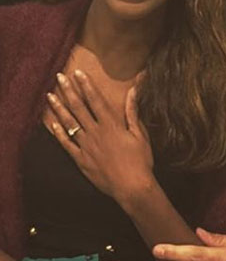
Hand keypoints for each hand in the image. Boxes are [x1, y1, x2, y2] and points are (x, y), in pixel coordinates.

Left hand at [46, 70, 154, 201]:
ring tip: (50, 96)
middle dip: (69, 91)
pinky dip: (59, 133)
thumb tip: (133, 91)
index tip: (79, 73)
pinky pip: (66, 144)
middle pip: (79, 107)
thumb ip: (133, 111)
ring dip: (59, 108)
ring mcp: (86, 146)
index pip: (95, 99)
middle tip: (59, 77)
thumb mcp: (140, 133)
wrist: (132, 186)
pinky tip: (52, 124)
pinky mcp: (81, 160)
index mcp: (111, 124)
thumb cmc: (140, 160)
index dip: (86, 85)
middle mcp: (95, 132)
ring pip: (69, 123)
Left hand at [153, 228, 225, 260]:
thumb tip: (200, 233)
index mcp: (223, 259)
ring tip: (181, 254)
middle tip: (166, 251)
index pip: (192, 254)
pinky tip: (209, 259)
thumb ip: (219, 240)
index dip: (173, 252)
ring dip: (194, 260)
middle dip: (180, 258)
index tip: (158, 249)